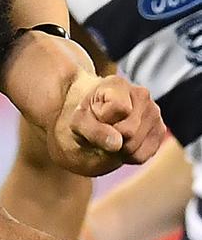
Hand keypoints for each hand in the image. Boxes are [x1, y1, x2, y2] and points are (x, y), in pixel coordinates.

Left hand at [51, 75, 165, 175]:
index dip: (102, 121)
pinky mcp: (160, 130)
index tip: (94, 116)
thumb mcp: (78, 123)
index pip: (120, 109)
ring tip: (110, 135)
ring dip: (118, 148)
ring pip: (136, 146)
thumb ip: (94, 130)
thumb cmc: (84, 118)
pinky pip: (143, 155)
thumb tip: (117, 143)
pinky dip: (128, 155)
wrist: (91, 121)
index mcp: (117, 84)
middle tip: (101, 129)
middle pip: (129, 132)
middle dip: (111, 137)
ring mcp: (154, 112)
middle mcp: (141, 94)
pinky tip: (120, 142)